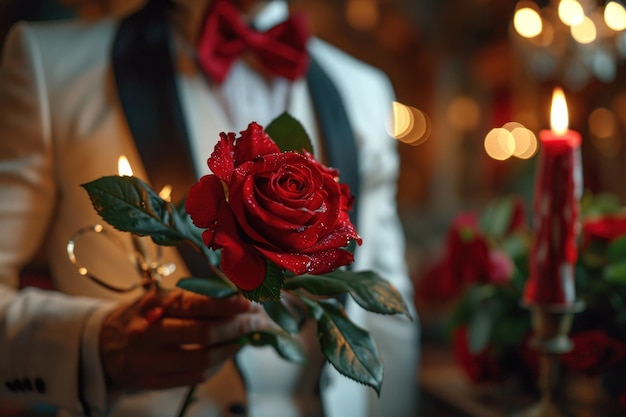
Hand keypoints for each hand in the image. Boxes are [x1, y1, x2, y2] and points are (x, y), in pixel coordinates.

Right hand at [100, 287, 265, 391]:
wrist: (103, 344)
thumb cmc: (144, 316)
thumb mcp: (162, 298)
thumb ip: (196, 298)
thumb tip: (241, 300)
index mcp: (152, 305)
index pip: (195, 304)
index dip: (227, 304)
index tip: (250, 302)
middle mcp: (148, 332)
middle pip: (202, 332)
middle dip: (237, 326)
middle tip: (258, 320)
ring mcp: (148, 361)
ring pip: (201, 359)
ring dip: (232, 348)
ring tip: (246, 337)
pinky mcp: (151, 382)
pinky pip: (193, 377)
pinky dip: (217, 365)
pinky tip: (228, 353)